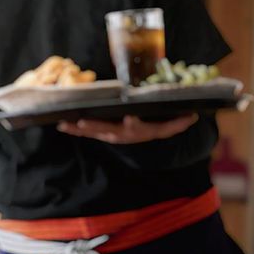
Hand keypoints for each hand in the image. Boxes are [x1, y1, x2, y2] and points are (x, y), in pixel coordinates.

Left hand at [57, 114, 197, 144]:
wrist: (146, 138)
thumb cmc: (157, 126)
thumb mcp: (169, 126)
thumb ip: (178, 122)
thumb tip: (192, 115)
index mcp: (139, 130)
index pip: (137, 127)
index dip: (133, 123)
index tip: (129, 118)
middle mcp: (123, 134)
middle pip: (108, 130)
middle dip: (95, 126)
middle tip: (82, 121)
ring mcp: (110, 135)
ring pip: (93, 132)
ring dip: (78, 129)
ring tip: (63, 124)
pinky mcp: (101, 134)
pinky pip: (86, 133)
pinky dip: (73, 129)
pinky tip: (60, 124)